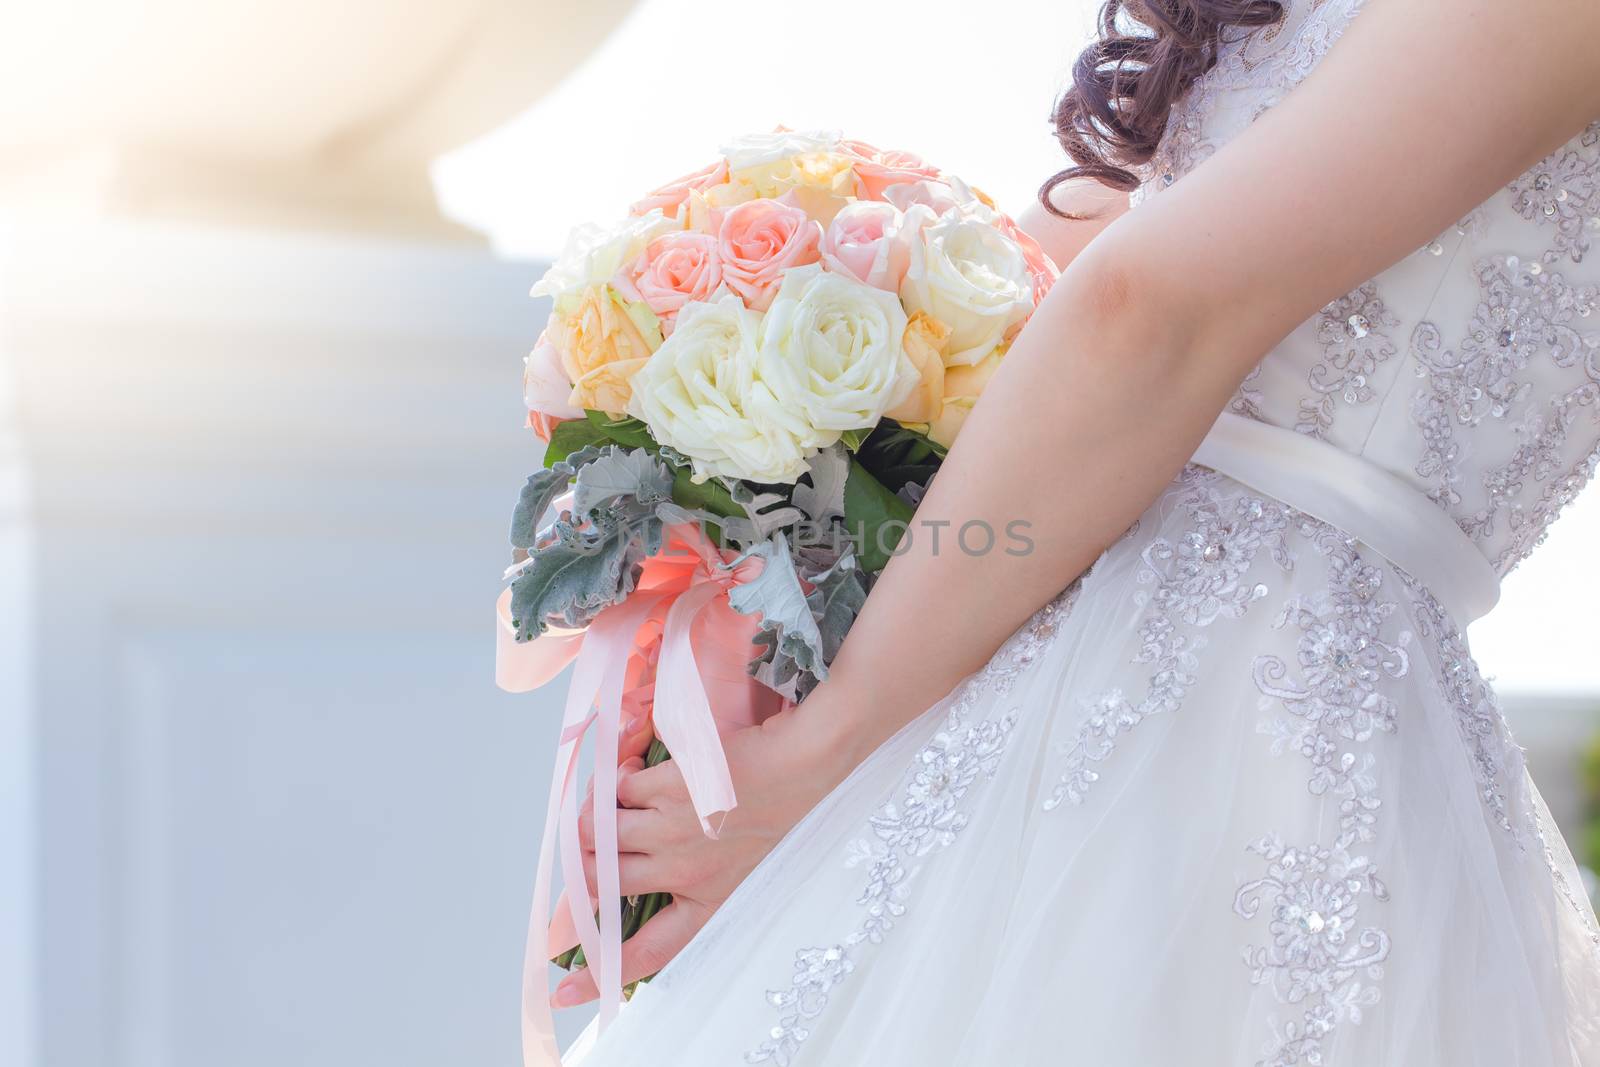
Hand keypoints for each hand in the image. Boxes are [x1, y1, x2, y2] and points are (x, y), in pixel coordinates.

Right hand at [549, 696, 854, 1006]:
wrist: (804, 766)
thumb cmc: (782, 814)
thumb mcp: (745, 870)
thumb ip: (695, 885)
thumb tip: (638, 876)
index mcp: (706, 903)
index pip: (646, 952)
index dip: (601, 973)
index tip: (564, 989)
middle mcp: (683, 873)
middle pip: (597, 884)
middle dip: (582, 866)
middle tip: (591, 846)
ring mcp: (670, 830)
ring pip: (595, 834)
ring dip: (594, 817)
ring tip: (615, 800)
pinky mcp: (665, 788)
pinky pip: (616, 788)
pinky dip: (618, 777)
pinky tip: (638, 767)